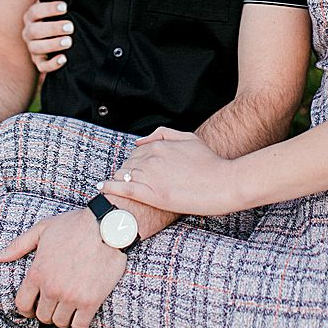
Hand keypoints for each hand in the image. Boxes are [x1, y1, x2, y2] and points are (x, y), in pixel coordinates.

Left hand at [0, 208, 125, 327]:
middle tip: (57, 305)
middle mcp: (51, 288)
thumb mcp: (43, 229)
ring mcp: (71, 296)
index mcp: (37, 273)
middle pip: (42, 316)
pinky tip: (82, 317)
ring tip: (70, 309)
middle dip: (48, 312)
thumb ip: (19, 244)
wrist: (109, 226)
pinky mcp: (91, 301)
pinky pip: (80, 325)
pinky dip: (79, 325)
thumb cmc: (76, 225)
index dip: (27, 310)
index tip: (34, 309)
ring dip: (64, 318)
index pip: (22, 304)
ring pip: (60, 322)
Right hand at [22, 0, 71, 73]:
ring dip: (53, 45)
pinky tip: (64, 59)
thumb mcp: (47, 1)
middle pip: (35, 31)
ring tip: (68, 42)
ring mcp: (34, 48)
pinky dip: (52, 64)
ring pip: (37, 48)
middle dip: (52, 28)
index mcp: (32, 17)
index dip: (49, 8)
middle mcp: (30, 32)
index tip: (65, 6)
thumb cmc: (51, 16)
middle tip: (70, 27)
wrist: (50, 40)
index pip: (35, 11)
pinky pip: (42, 66)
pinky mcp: (40, 62)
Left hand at [98, 128, 242, 215]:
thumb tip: (140, 141)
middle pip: (127, 163)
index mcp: (159, 145)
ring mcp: (150, 176)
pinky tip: (103, 188)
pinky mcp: (151, 194)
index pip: (136, 152)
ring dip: (116, 180)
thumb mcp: (189, 139)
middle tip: (126, 182)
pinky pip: (123, 189)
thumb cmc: (210, 163)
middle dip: (125, 172)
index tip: (135, 171)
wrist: (224, 183)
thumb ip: (163, 134)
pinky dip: (110, 187)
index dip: (133, 162)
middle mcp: (151, 158)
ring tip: (113, 188)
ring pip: (123, 175)